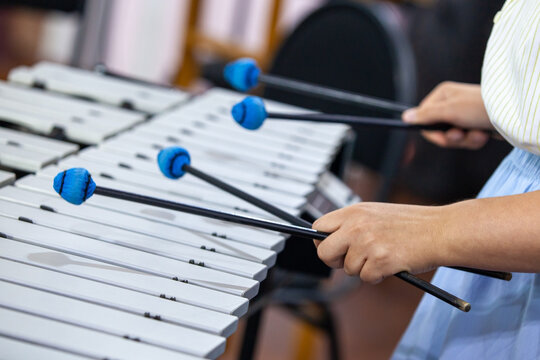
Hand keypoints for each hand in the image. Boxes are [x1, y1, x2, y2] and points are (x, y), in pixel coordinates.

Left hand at [313, 203, 445, 283]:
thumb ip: (353, 224)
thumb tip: (330, 240)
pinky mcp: (380, 261)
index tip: (331, 248)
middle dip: (334, 261)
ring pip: (348, 269)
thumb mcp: (376, 213)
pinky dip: (378, 277)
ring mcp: (368, 243)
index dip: (322, 241)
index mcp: (354, 211)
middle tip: (350, 261)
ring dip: (364, 269)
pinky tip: (391, 264)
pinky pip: (366, 278)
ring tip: (383, 256)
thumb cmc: (411, 223)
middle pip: (324, 252)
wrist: (441, 230)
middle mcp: (356, 226)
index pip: (319, 226)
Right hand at [402, 82, 492, 148]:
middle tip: (461, 134)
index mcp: (442, 95)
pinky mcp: (475, 124)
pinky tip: (484, 134)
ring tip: (477, 133)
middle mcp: (451, 104)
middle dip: (452, 137)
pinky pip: (466, 139)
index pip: (424, 118)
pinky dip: (474, 140)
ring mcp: (464, 115)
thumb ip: (426, 115)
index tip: (441, 137)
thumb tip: (405, 117)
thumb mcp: (449, 111)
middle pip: (438, 130)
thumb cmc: (479, 107)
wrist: (511, 115)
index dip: (432, 131)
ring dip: (465, 140)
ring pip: (453, 137)